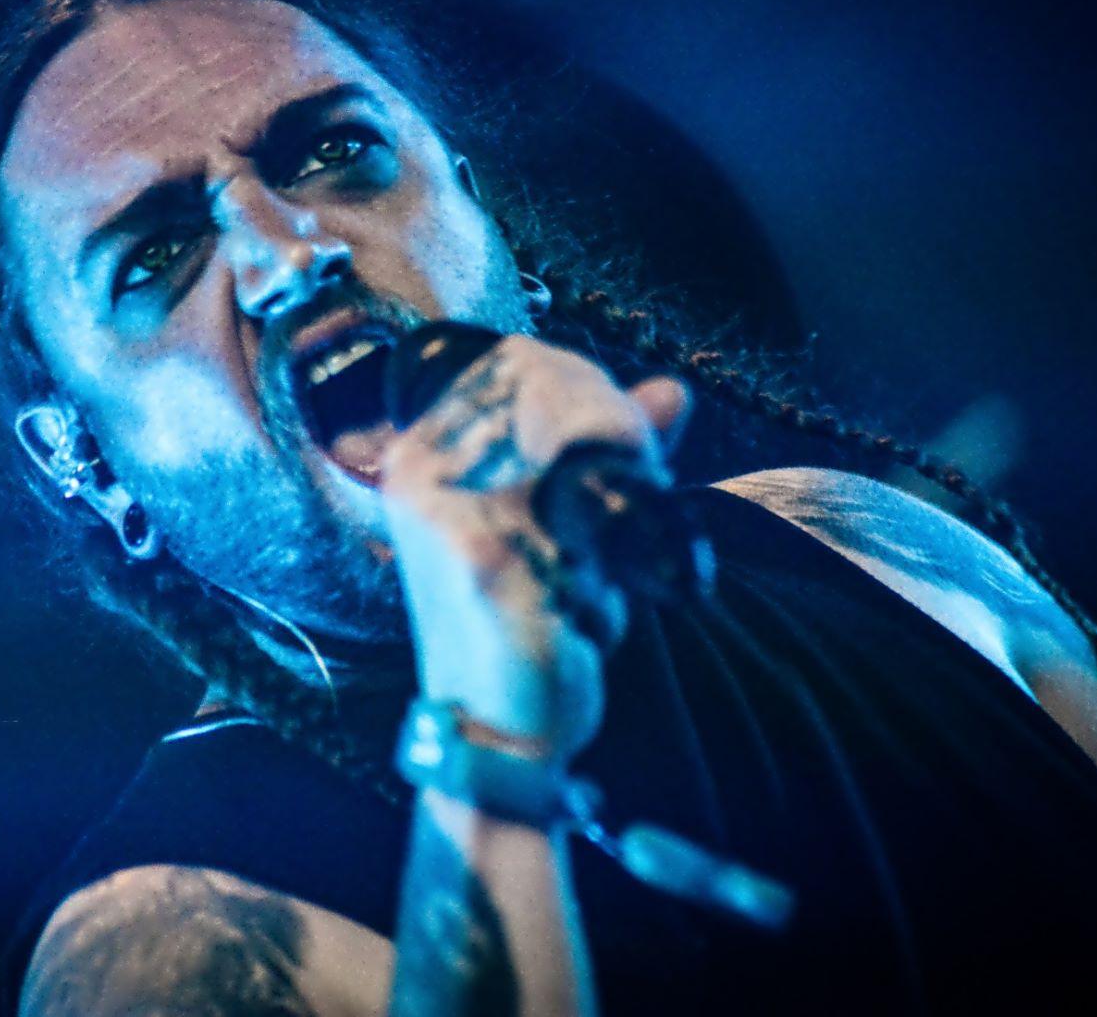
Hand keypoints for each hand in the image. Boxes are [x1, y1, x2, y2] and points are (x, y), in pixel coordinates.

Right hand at [379, 334, 687, 764]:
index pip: (520, 362)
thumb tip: (674, 389)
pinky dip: (613, 571)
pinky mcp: (491, 564)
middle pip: (557, 397)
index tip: (625, 442)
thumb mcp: (561, 517)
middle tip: (628, 512)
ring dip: (618, 512)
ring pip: (586, 455)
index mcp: (422, 447)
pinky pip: (596, 525)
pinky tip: (590, 612)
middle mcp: (422, 468)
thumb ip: (608, 445)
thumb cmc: (526, 618)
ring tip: (598, 573)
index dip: (591, 390)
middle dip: (617, 445)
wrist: (493, 733)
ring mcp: (452, 513)